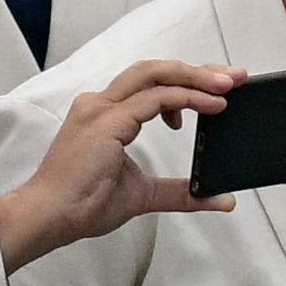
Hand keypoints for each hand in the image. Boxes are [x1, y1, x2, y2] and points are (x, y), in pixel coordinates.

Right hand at [0, 58, 237, 267]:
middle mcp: (100, 103)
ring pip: (155, 74)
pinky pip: (155, 99)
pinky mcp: (107, 121)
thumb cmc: (83, 204)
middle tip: (234, 76)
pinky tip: (211, 106)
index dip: (187, 80)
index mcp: (104, 113)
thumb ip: (180, 191)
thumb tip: (220, 198)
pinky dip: (187, 98)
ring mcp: (101, 109)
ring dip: (195, 76)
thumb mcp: (143, 194)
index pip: (150, 83)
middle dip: (197, 69)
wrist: (51, 217)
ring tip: (227, 85)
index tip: (219, 88)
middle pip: (155, 70)